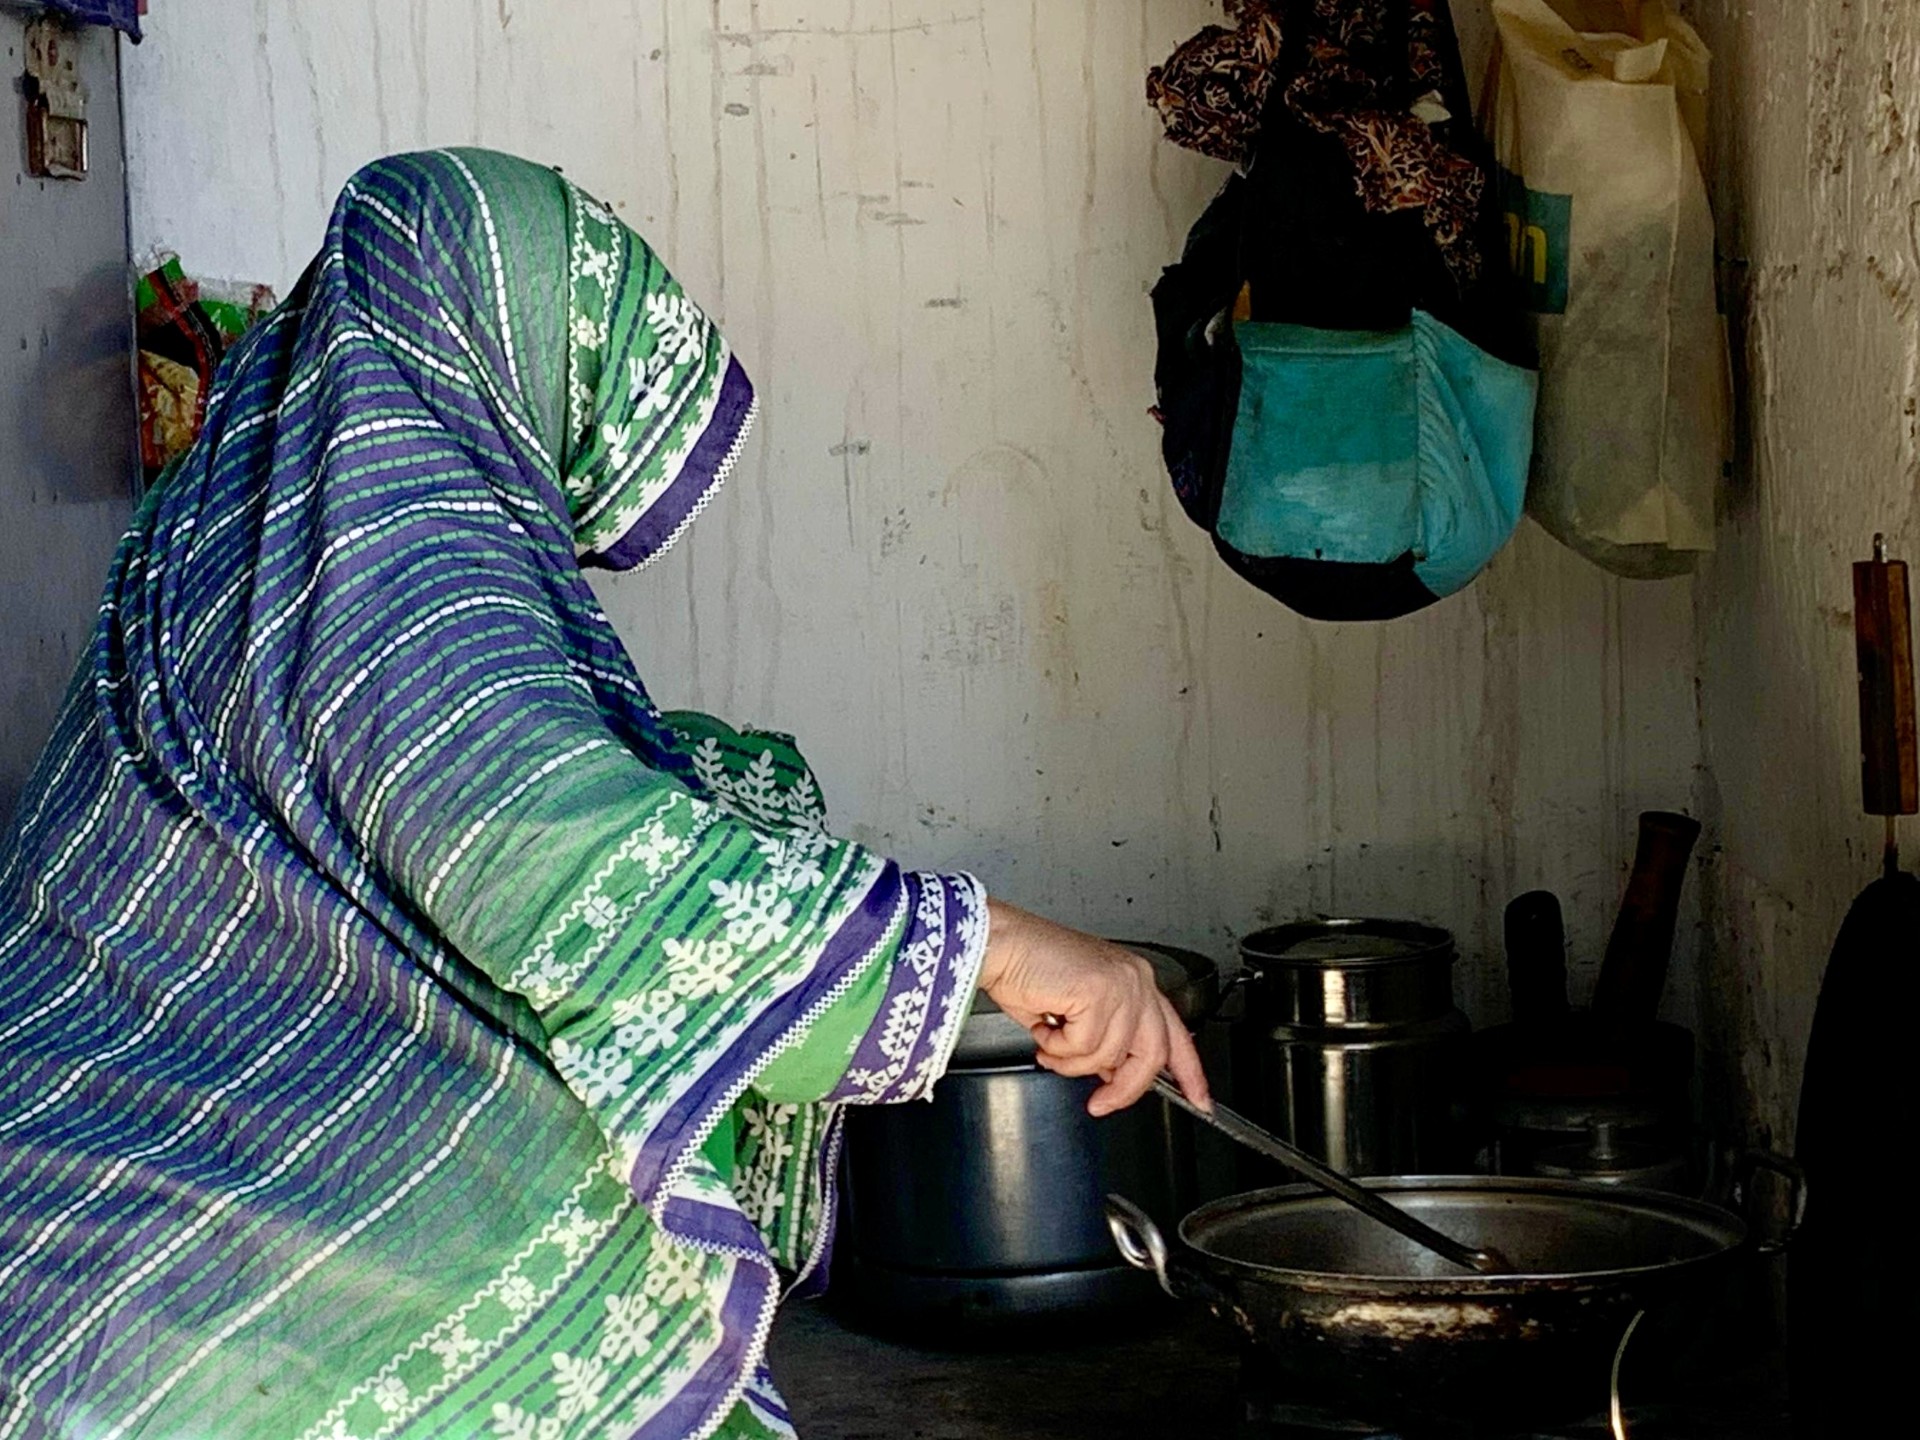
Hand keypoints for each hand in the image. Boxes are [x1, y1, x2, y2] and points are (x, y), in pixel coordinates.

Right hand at [978, 899, 1211, 1117]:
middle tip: (1099, 1103)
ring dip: (1071, 1061)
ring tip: (1048, 1040)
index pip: (1176, 1033)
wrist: (998, 943)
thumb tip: (1114, 1073)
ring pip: (1109, 1055)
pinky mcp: (1100, 991)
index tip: (1200, 1099)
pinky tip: (1043, 1025)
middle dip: (1124, 1088)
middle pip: (1153, 1054)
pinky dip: (1056, 1047)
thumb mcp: (1077, 1014)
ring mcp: (1121, 983)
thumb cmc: (1027, 971)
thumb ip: (1106, 1040)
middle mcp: (1135, 979)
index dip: (1190, 1072)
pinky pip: (1084, 1046)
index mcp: (1135, 981)